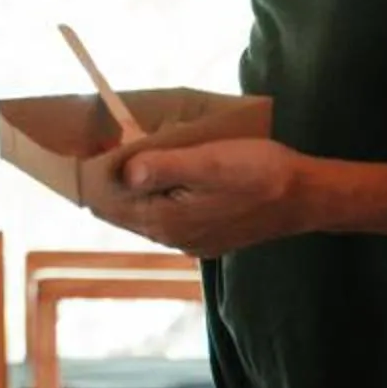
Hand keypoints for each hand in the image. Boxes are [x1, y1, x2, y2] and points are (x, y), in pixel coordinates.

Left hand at [85, 134, 312, 255]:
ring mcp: (190, 240)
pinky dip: (155, 195)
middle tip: (97, 147)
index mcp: (166, 220)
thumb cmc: (260, 172)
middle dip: (107, 182)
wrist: (307, 198)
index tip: (79, 150)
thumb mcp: (208, 161)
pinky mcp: (207, 236)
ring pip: (144, 213)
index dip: (91, 178)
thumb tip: (122, 172)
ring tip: (123, 156)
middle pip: (122, 210)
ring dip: (132, 188)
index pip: (107, 203)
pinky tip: (161, 174)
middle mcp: (172, 237)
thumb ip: (162, 168)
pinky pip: (167, 215)